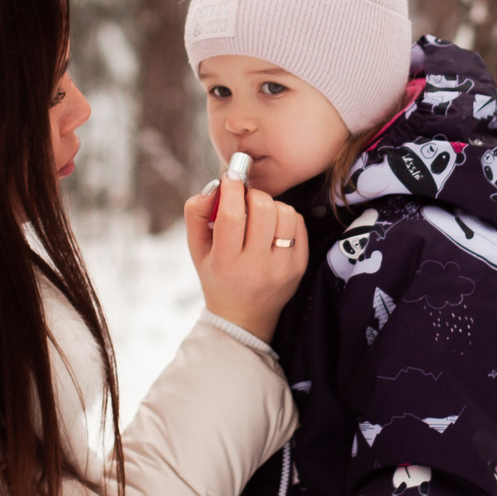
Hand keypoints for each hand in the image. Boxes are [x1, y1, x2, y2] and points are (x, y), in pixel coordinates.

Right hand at [184, 176, 306, 341]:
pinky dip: (285, 217)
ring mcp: (282, 268)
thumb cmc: (217, 275)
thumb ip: (196, 213)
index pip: (231, 216)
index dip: (231, 189)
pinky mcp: (300, 266)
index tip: (230, 178)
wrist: (243, 317)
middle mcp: (256, 267)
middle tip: (245, 200)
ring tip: (260, 216)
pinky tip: (273, 227)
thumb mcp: (196, 249)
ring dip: (271, 205)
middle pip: (262, 209)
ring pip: (285, 213)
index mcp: (225, 262)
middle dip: (252, 195)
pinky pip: (298, 224)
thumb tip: (215, 185)